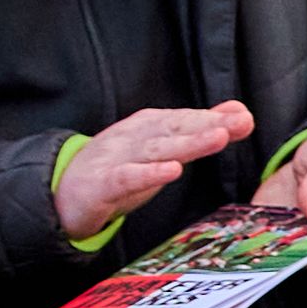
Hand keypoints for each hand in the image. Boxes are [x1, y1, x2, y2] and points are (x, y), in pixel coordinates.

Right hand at [45, 101, 259, 246]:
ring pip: (156, 150)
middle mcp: (135, 138)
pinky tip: (171, 171)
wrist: (62, 193)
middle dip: (207, 125)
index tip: (245, 118)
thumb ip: (199, 132)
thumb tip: (241, 114)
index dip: (214, 119)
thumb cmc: (119, 168)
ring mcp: (117, 159)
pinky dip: (148, 174)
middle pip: (175, 130)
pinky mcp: (101, 185)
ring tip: (217, 137)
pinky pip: (127, 177)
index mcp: (149, 129)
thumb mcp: (162, 149)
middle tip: (240, 122)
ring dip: (188, 144)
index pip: (185, 121)